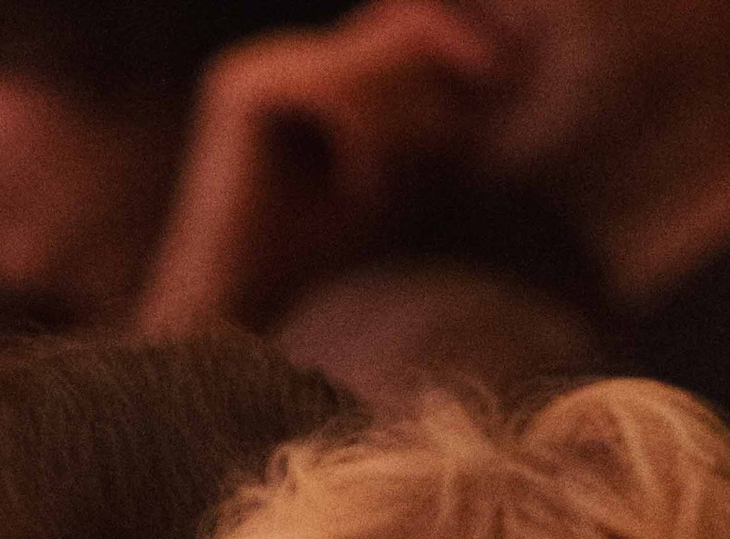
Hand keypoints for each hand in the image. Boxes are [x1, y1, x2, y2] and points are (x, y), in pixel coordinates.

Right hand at [135, 4, 507, 333]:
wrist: (232, 317)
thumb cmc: (312, 262)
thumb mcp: (390, 176)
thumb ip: (426, 117)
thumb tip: (498, 58)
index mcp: (304, 68)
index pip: (397, 28)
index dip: (453, 53)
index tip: (496, 94)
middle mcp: (277, 55)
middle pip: (391, 25)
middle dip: (439, 79)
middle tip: (464, 135)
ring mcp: (256, 64)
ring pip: (372, 57)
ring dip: (404, 126)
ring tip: (385, 189)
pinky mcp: (243, 89)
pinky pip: (339, 91)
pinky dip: (366, 142)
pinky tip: (357, 191)